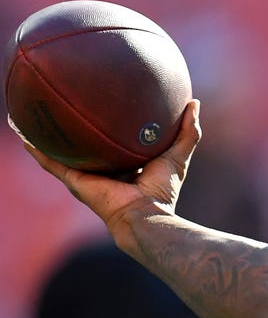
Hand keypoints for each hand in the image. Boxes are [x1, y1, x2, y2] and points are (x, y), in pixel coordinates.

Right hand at [26, 100, 201, 235]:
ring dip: (48, 138)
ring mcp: (87, 176)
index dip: (111, 128)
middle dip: (77, 132)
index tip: (106, 108)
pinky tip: (24, 135)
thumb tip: (193, 102)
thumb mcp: (178, 155)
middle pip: (87, 148)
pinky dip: (37, 150)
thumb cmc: (163, 190)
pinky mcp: (75, 181)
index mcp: (126, 166)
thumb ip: (188, 131)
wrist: (145, 214)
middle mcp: (104, 171)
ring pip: (63, 154)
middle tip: (66, 107)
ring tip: (35, 118)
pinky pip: (51, 163)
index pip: (115, 144)